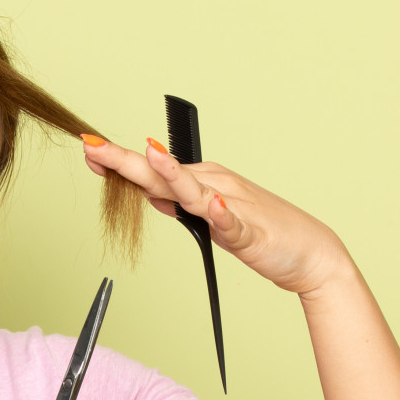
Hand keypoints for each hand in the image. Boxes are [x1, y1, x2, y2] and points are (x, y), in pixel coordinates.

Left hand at [80, 135, 353, 296]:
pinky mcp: (251, 232)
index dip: (120, 161)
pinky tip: (213, 204)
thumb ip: (181, 205)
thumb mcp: (211, 221)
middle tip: (91, 146)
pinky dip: (222, 214)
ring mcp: (234, 207)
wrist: (311, 253)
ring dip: (170, 171)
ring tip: (147, 154)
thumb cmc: (263, 233)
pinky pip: (232, 222)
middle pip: (163, 174)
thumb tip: (150, 193)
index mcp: (203, 182)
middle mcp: (215, 185)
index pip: (154, 170)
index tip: (88, 149)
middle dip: (126, 160)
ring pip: (193, 190)